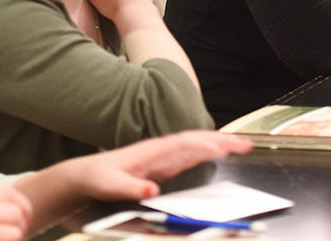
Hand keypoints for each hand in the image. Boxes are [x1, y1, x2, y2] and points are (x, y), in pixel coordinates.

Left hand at [63, 131, 252, 200]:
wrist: (85, 174)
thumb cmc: (97, 178)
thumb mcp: (110, 185)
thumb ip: (130, 187)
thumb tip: (152, 190)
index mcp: (151, 151)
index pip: (183, 144)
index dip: (204, 144)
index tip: (224, 147)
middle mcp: (160, 149)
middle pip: (196, 140)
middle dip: (221, 140)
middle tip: (246, 143)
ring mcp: (163, 156)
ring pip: (196, 145)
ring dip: (219, 144)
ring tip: (242, 145)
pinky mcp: (162, 164)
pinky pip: (190, 155)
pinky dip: (208, 152)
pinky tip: (219, 154)